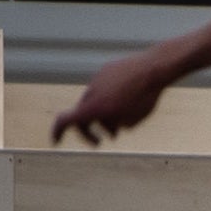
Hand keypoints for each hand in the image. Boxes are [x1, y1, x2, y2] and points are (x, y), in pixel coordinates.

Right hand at [51, 49, 171, 144]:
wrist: (153, 69)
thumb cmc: (144, 98)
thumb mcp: (131, 121)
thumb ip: (115, 125)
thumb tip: (111, 124)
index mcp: (92, 108)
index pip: (64, 120)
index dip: (58, 132)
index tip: (56, 141)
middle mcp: (91, 93)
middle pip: (82, 114)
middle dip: (89, 130)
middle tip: (101, 141)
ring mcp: (98, 79)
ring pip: (93, 101)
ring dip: (102, 115)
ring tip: (118, 125)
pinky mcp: (107, 70)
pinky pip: (103, 88)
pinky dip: (109, 100)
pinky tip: (126, 102)